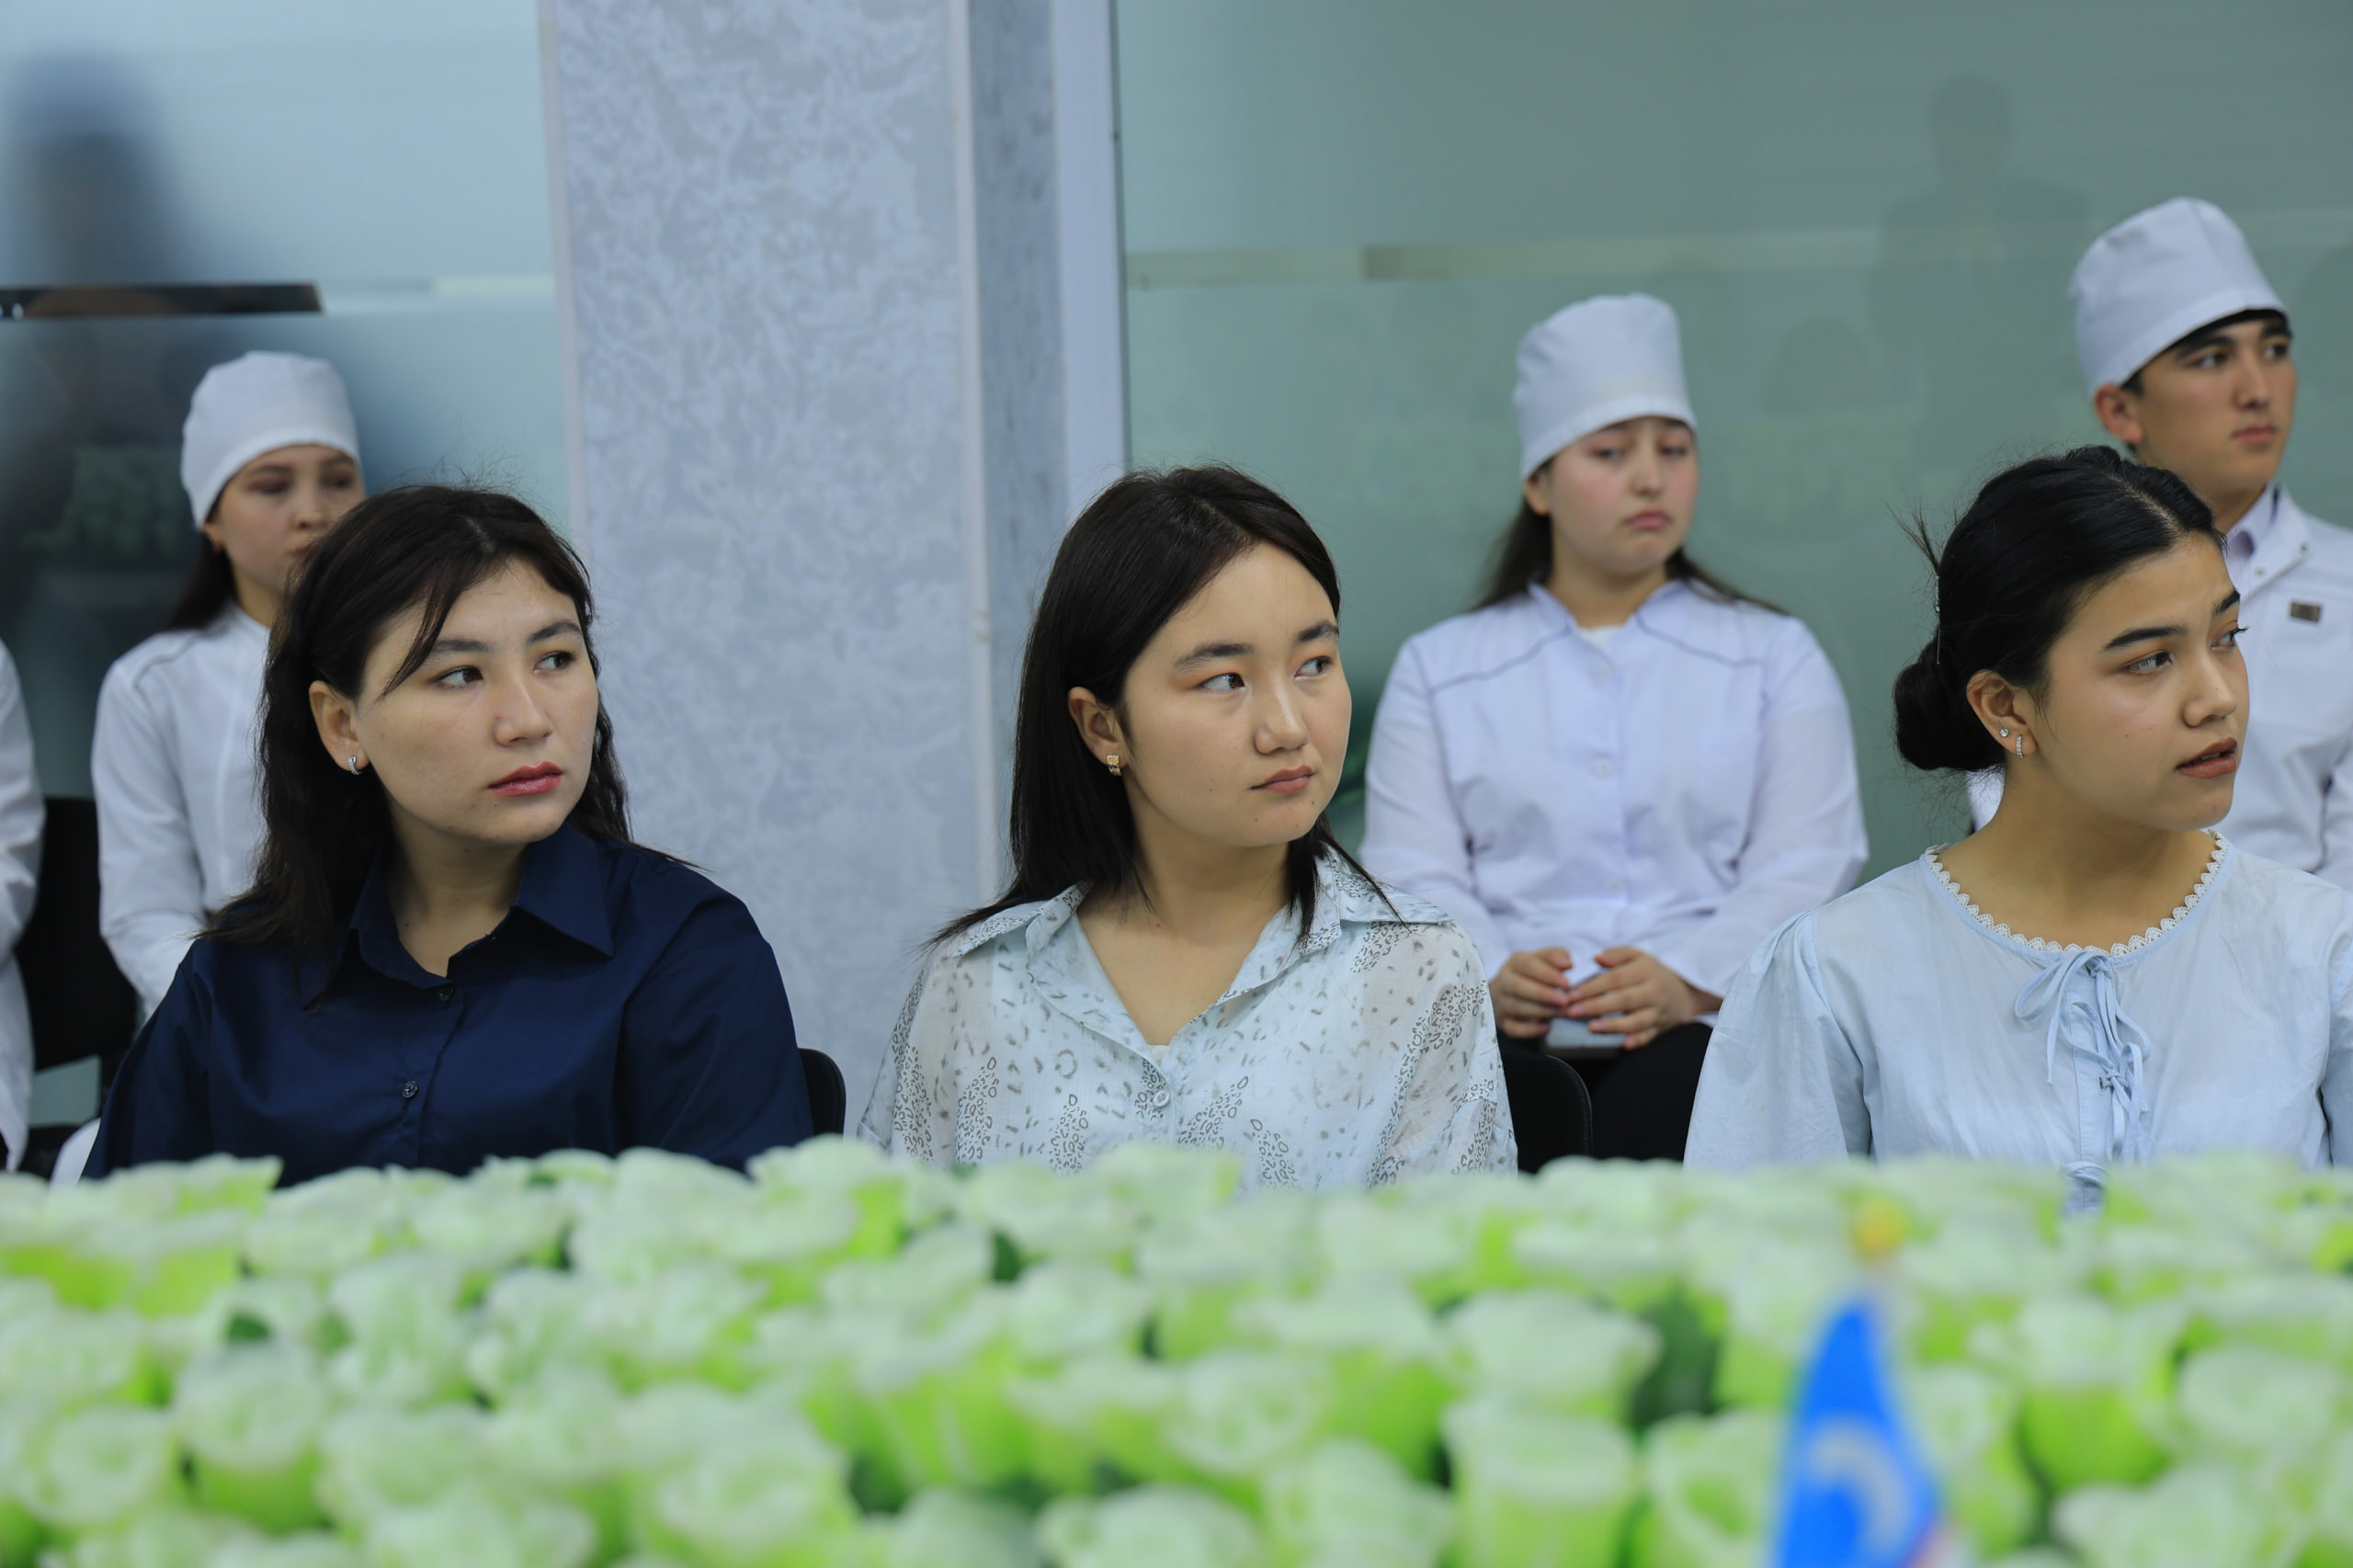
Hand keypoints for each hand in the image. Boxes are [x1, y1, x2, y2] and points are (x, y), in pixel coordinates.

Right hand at [1489, 947, 1574, 1039]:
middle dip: (1542, 994)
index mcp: (1514, 963)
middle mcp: (1503, 982)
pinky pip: (1513, 1028)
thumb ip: (1557, 957)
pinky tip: (1547, 1027)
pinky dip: (1530, 1030)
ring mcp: (1501, 1003)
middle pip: (1517, 986)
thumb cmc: (1536, 974)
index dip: (1546, 974)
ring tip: (1563, 1013)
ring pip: (1516, 1007)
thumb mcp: (1546, 960)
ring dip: (1542, 1011)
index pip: (1526, 964)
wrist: (1515, 992)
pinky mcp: (1503, 1022)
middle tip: (1565, 1001)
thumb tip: (1568, 963)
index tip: (1567, 983)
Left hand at [1565, 947, 1720, 1048]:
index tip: (1572, 993)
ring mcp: (1658, 1012)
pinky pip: (1649, 1037)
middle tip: (1572, 1011)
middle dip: (1596, 1006)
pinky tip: (1623, 1044)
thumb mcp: (1637, 956)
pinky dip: (1637, 1041)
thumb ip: (1616, 955)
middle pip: (1623, 1000)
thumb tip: (1597, 958)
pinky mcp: (1660, 1028)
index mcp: (1646, 971)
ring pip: (1635, 1021)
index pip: (1616, 978)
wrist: (1681, 993)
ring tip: (1591, 1027)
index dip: (1593, 987)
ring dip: (1612, 1026)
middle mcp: (1654, 992)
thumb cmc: (1650, 973)